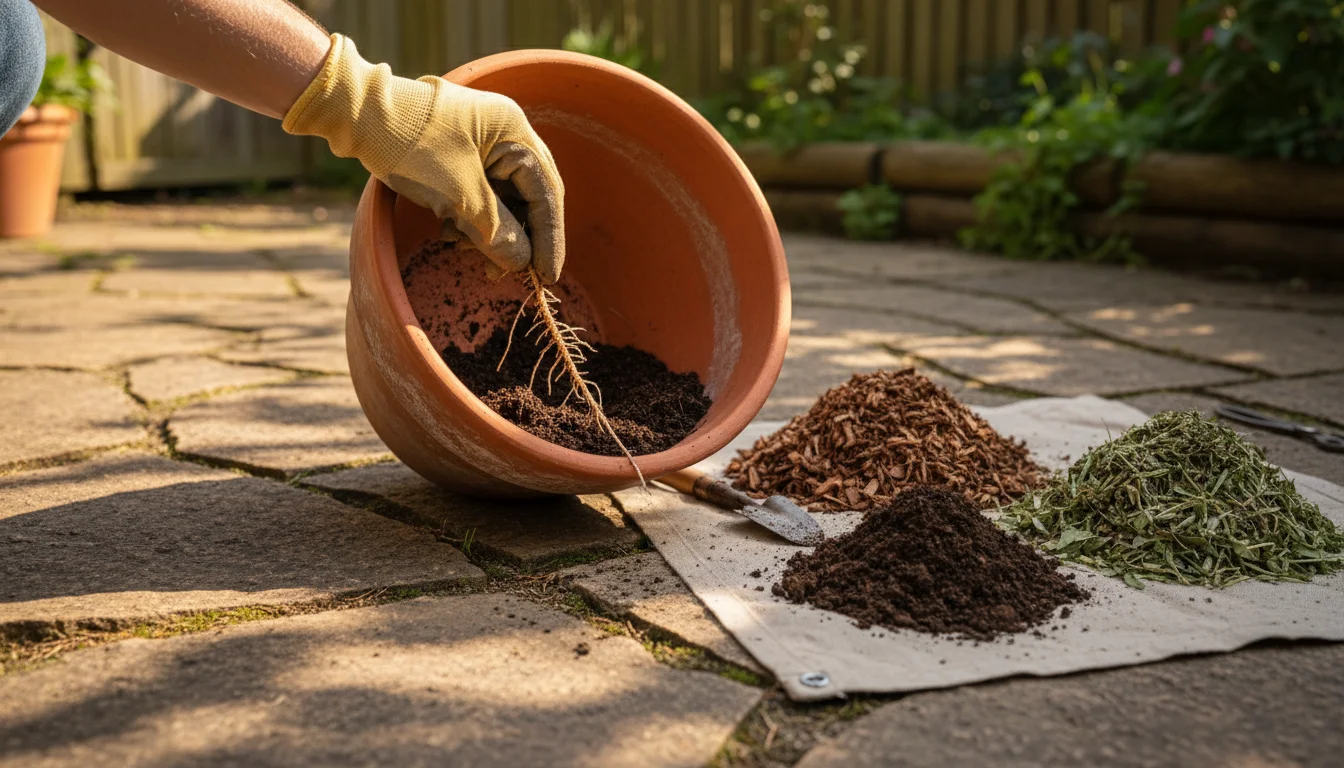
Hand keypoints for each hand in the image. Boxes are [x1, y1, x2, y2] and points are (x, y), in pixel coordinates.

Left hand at [283, 35, 564, 283]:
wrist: (353, 113)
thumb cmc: (410, 146)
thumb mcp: (459, 196)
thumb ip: (498, 232)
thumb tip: (522, 263)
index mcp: (514, 131)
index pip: (545, 192)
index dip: (548, 239)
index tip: (546, 277)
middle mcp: (503, 132)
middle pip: (525, 197)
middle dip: (515, 238)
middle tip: (505, 273)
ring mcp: (479, 141)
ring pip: (499, 198)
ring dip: (487, 231)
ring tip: (463, 251)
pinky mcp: (456, 151)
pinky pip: (477, 192)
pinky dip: (468, 218)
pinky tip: (449, 234)